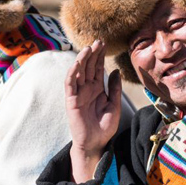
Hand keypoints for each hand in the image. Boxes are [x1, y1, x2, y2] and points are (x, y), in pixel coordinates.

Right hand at [65, 40, 121, 182]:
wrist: (96, 143)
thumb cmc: (105, 127)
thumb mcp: (114, 105)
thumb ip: (115, 88)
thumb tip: (115, 70)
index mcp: (97, 88)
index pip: (97, 68)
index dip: (100, 56)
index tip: (104, 43)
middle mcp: (87, 88)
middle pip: (88, 66)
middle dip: (93, 53)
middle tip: (99, 40)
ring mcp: (78, 93)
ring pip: (79, 72)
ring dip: (82, 59)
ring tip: (89, 48)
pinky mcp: (71, 100)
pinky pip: (70, 84)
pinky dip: (72, 73)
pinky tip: (77, 63)